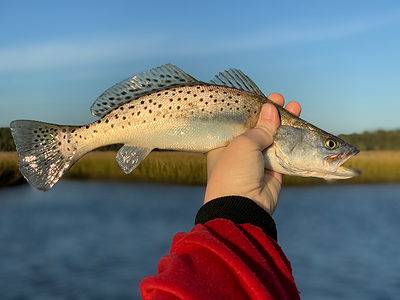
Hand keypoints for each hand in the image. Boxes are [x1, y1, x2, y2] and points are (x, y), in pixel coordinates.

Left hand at [204, 93, 301, 213]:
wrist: (242, 206)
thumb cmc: (234, 170)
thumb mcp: (244, 143)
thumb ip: (260, 127)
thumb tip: (272, 109)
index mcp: (226, 142)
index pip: (243, 121)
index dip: (257, 109)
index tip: (270, 99)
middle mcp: (241, 151)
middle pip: (260, 128)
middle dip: (273, 115)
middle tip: (285, 101)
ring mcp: (258, 161)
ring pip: (274, 139)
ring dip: (285, 126)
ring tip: (296, 107)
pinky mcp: (273, 170)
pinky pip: (285, 153)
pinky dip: (293, 142)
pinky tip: (300, 129)